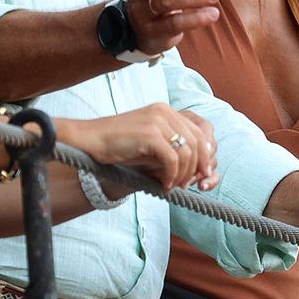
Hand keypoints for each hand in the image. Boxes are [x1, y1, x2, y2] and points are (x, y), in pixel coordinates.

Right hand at [58, 104, 217, 191]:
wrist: (90, 141)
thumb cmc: (119, 147)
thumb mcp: (151, 145)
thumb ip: (173, 151)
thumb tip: (200, 172)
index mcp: (168, 111)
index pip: (203, 129)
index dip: (208, 154)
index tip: (203, 174)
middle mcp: (166, 111)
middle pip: (200, 141)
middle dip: (200, 167)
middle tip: (192, 185)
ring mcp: (158, 120)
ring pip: (188, 151)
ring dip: (185, 174)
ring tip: (174, 186)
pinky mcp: (149, 133)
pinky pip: (173, 158)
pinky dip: (172, 175)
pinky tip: (164, 185)